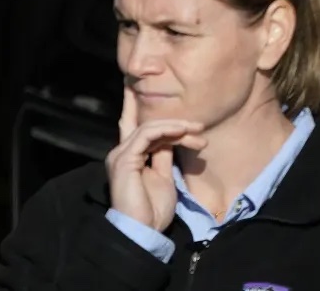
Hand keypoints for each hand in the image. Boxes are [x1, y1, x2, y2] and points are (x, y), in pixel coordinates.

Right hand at [106, 87, 205, 231]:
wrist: (142, 230)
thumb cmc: (152, 210)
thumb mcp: (163, 178)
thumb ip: (162, 157)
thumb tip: (170, 141)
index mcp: (129, 157)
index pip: (134, 126)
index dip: (138, 107)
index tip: (143, 89)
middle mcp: (121, 151)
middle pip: (137, 120)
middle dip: (153, 106)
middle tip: (193, 118)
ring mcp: (121, 154)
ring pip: (148, 127)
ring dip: (176, 126)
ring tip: (198, 130)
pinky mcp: (125, 159)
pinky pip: (146, 136)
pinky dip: (165, 131)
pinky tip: (182, 131)